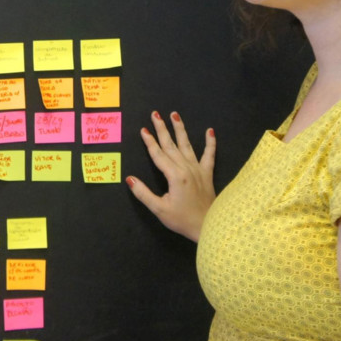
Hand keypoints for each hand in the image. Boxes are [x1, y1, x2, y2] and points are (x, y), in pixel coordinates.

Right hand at [126, 111, 215, 241]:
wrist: (208, 226)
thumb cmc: (182, 220)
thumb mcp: (159, 209)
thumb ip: (143, 193)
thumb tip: (130, 179)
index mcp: (175, 176)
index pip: (158, 155)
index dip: (149, 142)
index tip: (143, 130)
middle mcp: (187, 169)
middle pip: (171, 145)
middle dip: (162, 129)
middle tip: (155, 114)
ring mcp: (198, 170)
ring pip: (187, 145)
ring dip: (180, 129)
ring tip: (175, 115)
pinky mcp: (207, 174)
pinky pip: (210, 155)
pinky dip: (210, 143)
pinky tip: (210, 131)